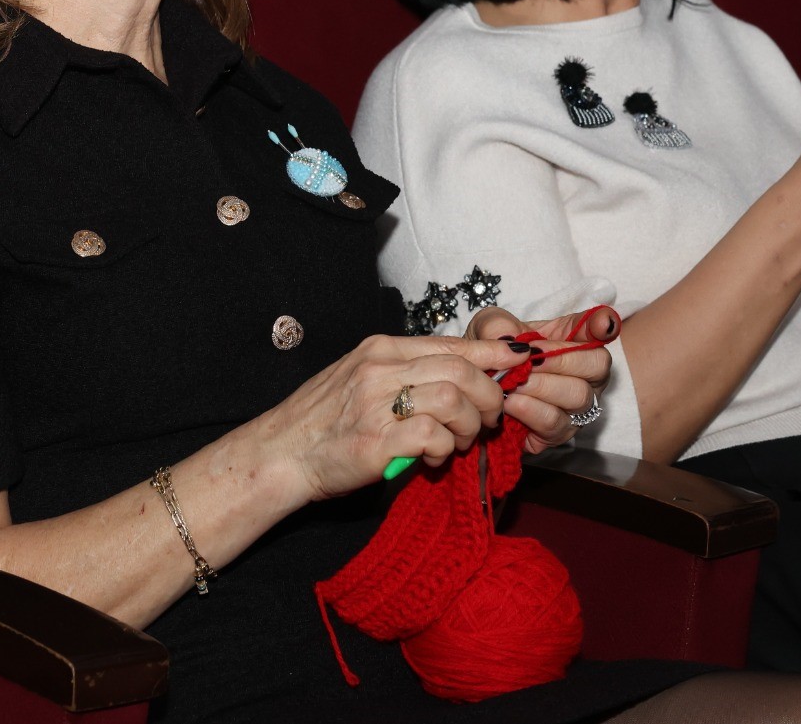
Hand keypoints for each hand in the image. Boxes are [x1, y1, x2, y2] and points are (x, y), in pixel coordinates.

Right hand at [251, 333, 526, 503]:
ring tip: (458, 443)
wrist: (281, 454)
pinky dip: (445, 449)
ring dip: (469, 426)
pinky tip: (434, 459)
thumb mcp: (361, 378)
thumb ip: (404, 372)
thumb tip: (462, 376)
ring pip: (454, 399)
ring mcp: (377, 404)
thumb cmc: (324, 420)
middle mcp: (380, 369)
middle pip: (462, 369)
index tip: (519, 360)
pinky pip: (434, 436)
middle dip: (489, 396)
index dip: (493, 352)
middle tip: (487, 420)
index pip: (451, 342)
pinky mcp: (376, 442)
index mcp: (381, 349)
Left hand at [466, 306, 617, 453]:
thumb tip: (512, 339)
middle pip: (597, 366)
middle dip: (560, 360)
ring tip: (512, 383)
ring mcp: (576, 407)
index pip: (601, 328)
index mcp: (574, 341)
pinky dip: (531, 410)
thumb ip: (499, 325)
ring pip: (578, 396)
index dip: (604, 324)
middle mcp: (585, 375)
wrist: (475, 393)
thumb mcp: (489, 329)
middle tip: (529, 360)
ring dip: (542, 386)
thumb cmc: (490, 355)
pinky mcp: (559, 434)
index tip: (602, 324)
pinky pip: (555, 423)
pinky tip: (509, 402)